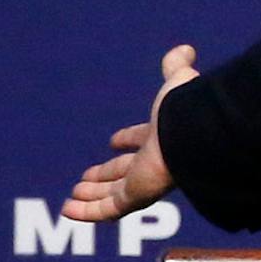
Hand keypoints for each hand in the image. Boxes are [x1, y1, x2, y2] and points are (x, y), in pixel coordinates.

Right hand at [62, 44, 199, 223]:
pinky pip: (107, 211)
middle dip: (105, 175)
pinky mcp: (136, 198)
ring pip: (113, 195)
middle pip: (125, 173)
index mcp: (163, 136)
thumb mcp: (176, 82)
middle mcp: (154, 162)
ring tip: (72, 197)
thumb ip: (177, 67)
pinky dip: (87, 213)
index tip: (114, 141)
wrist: (193, 134)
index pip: (143, 141)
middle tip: (86, 178)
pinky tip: (67, 210)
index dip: (129, 140)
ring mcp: (145, 183)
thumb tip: (186, 49)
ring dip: (92, 196)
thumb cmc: (186, 109)